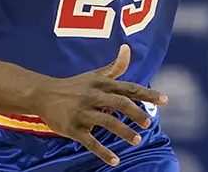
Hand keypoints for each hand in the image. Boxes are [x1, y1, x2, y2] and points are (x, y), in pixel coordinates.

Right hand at [33, 44, 167, 166]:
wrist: (43, 94)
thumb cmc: (74, 85)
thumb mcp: (94, 75)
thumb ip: (114, 67)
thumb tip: (127, 48)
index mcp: (102, 84)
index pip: (129, 88)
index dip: (148, 94)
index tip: (165, 100)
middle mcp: (93, 96)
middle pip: (119, 103)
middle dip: (136, 113)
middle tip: (148, 124)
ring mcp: (83, 112)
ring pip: (107, 121)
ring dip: (123, 131)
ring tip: (137, 140)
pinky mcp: (72, 127)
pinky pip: (90, 141)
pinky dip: (103, 151)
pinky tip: (115, 160)